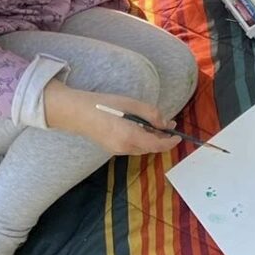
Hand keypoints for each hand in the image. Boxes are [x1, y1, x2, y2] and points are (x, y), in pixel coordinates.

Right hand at [44, 85, 180, 155]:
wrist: (76, 112)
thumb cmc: (104, 104)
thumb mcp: (131, 104)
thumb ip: (151, 114)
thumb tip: (165, 124)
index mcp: (130, 137)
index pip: (157, 145)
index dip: (170, 142)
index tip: (179, 136)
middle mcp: (124, 148)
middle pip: (150, 148)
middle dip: (162, 138)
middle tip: (168, 124)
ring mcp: (116, 151)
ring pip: (141, 148)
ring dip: (151, 139)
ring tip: (155, 124)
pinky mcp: (111, 149)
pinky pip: (132, 147)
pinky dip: (141, 140)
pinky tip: (140, 128)